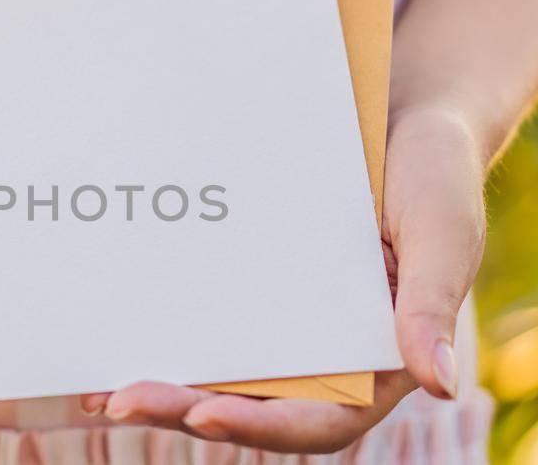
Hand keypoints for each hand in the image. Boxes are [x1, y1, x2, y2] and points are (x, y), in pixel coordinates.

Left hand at [80, 110, 486, 452]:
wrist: (399, 111)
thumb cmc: (434, 174)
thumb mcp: (443, 231)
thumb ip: (432, 305)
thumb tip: (439, 385)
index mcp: (379, 363)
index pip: (319, 420)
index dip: (258, 425)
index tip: (204, 415)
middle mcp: (324, 357)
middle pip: (249, 407)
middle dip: (184, 408)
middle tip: (121, 398)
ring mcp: (282, 326)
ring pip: (216, 374)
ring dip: (159, 386)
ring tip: (94, 388)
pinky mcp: (249, 286)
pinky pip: (200, 317)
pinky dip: (158, 330)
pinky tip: (106, 331)